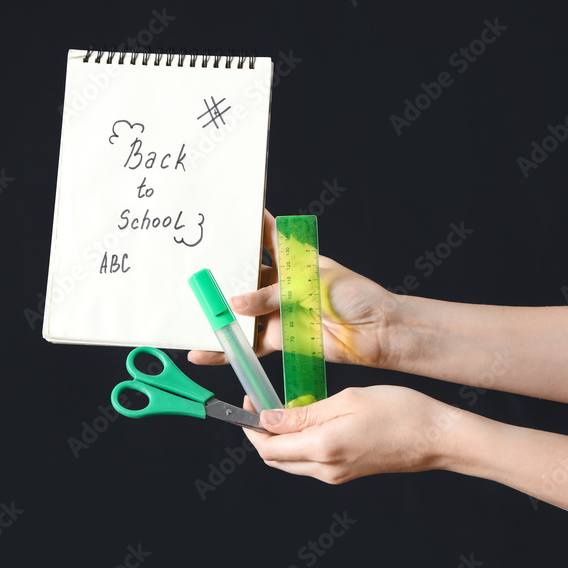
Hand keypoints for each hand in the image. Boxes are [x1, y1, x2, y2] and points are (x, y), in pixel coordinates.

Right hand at [188, 209, 406, 369]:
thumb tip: (238, 303)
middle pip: (245, 277)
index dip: (247, 226)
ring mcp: (278, 312)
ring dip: (219, 314)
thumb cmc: (355, 297)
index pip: (266, 236)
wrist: (375, 332)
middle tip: (194, 273)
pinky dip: (229, 349)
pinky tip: (207, 351)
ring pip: (241, 312)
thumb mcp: (311, 285)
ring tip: (192, 313)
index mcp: (293, 261)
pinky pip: (249, 344)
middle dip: (221, 275)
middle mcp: (281, 285)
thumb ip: (272, 295)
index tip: (224, 216)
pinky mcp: (279, 338)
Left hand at [240, 388, 464, 483]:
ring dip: (278, 439)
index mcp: (323, 449)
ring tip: (282, 409)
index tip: (248, 402)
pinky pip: (309, 462)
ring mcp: (336, 475)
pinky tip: (306, 421)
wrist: (437, 437)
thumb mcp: (346, 400)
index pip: (268, 447)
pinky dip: (298, 444)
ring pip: (291, 462)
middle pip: (275, 458)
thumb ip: (303, 413)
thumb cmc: (400, 412)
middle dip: (260, 434)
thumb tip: (268, 419)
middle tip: (259, 403)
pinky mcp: (346, 473)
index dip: (250, 427)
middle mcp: (326, 469)